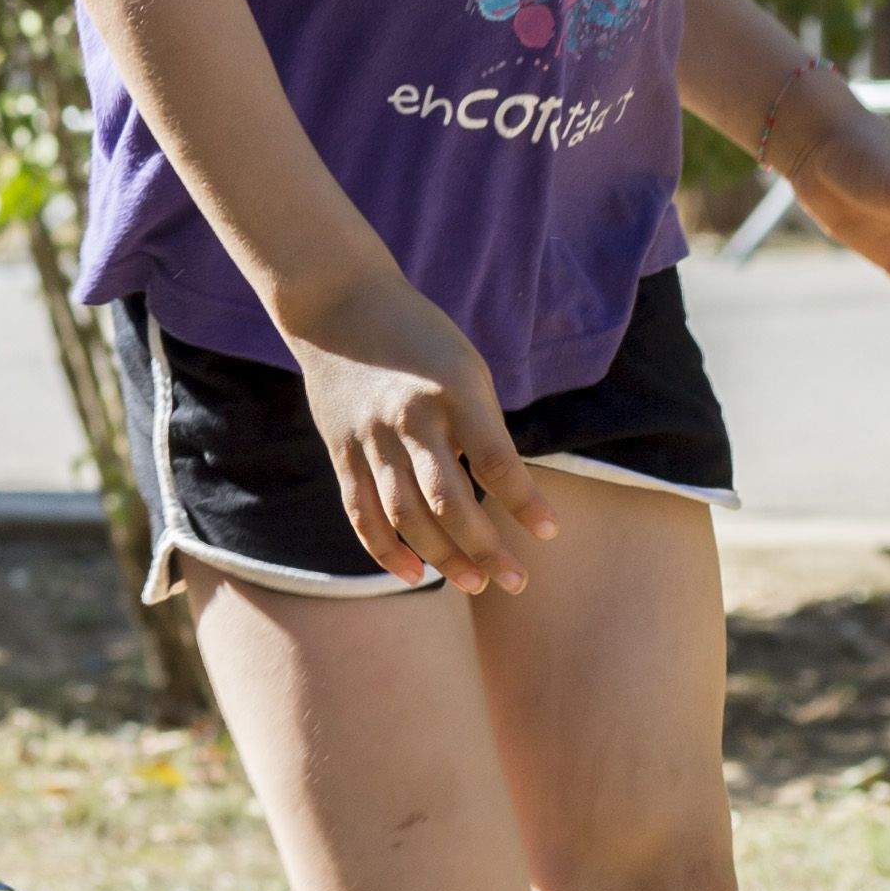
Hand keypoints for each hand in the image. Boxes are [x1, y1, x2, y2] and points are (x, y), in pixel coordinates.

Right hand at [283, 273, 562, 590]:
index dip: (523, 502)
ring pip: (405, 515)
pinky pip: (361, 511)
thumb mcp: (466, 370)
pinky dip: (385, 549)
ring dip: (442, 558)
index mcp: (454, 391)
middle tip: (516, 582)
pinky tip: (413, 575)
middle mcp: (410, 417)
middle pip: (447, 500)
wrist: (340, 306)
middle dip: (485, 548)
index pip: (495, 461)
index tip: (548, 533)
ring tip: (474, 584)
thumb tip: (501, 496)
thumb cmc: (421, 341)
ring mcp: (370, 437)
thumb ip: (482, 430)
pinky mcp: (341, 450)